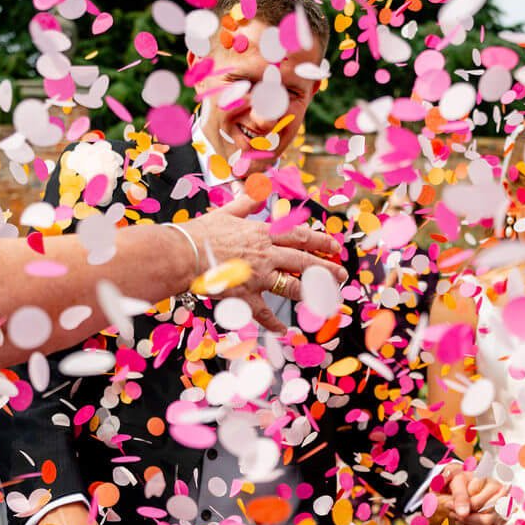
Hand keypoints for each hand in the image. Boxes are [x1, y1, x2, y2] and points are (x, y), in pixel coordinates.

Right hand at [181, 193, 346, 333]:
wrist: (183, 253)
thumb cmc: (201, 233)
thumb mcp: (226, 212)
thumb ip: (245, 204)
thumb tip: (255, 192)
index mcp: (263, 233)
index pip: (299, 235)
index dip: (320, 240)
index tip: (335, 246)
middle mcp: (266, 254)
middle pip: (304, 261)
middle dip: (326, 269)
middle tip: (342, 275)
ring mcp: (258, 277)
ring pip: (293, 286)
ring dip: (313, 293)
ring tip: (328, 300)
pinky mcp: (246, 296)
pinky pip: (264, 313)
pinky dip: (274, 324)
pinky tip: (284, 331)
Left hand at [440, 468, 506, 524]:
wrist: (467, 487)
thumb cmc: (464, 482)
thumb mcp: (459, 481)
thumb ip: (460, 496)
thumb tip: (463, 514)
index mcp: (496, 487)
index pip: (478, 504)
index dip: (462, 507)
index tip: (448, 504)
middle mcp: (503, 502)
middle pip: (487, 520)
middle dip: (466, 520)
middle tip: (452, 514)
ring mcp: (503, 515)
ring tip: (457, 519)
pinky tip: (466, 523)